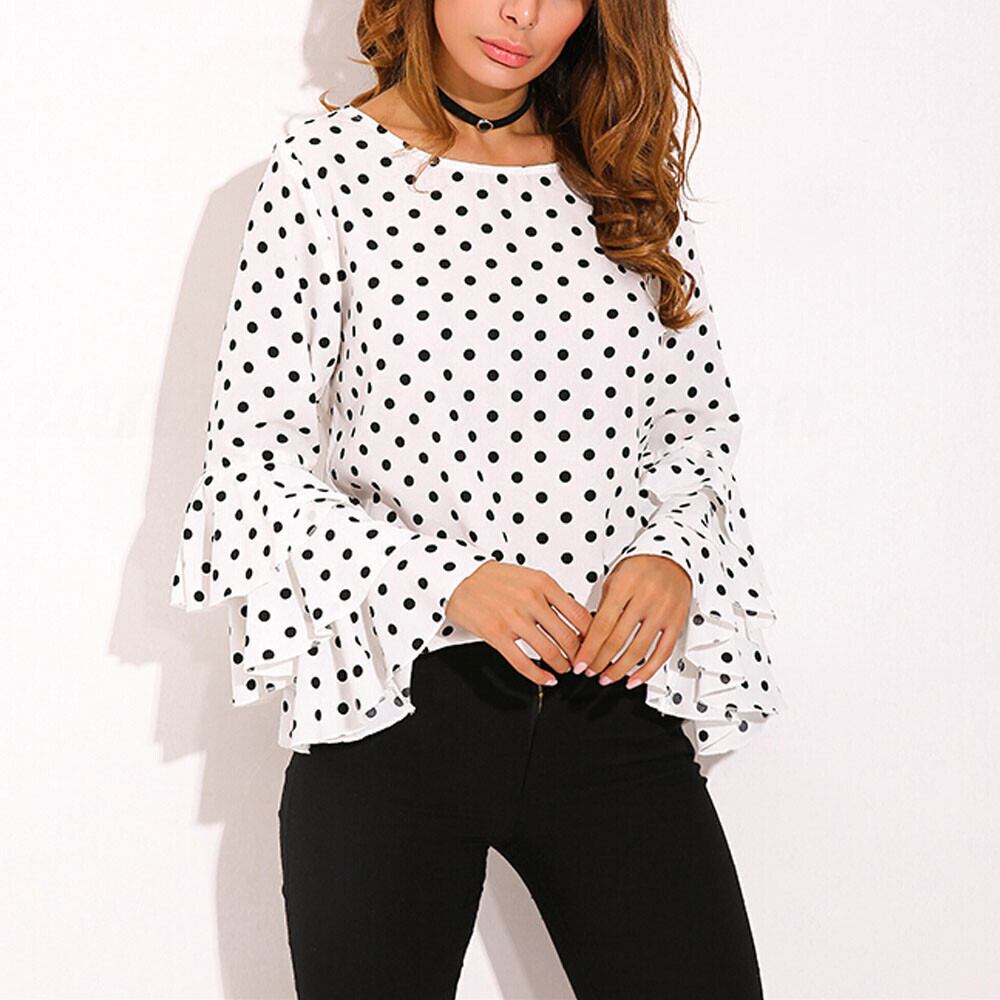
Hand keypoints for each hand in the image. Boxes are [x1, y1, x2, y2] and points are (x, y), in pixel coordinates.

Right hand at [445, 562, 592, 684]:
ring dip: (562, 665)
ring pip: (549, 652)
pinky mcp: (497, 635)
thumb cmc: (495, 579)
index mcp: (543, 583)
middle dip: (578, 655)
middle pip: (568, 637)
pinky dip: (539, 676)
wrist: (460, 578)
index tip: (593, 644)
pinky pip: (523, 663)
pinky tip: (547, 679)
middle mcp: (531, 600)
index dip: (591, 635)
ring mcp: (513, 618)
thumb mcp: (530, 577)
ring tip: (564, 669)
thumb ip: (552, 595)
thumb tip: (577, 619)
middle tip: (581, 661)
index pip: (579, 615)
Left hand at [572, 555, 691, 687]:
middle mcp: (646, 599)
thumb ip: (604, 607)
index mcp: (625, 586)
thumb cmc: (640, 567)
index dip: (589, 648)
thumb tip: (588, 638)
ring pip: (639, 650)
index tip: (579, 663)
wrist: (672, 556)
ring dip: (620, 670)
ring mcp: (663, 612)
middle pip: (618, 640)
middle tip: (589, 672)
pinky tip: (634, 680)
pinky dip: (648, 671)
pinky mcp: (677, 622)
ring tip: (606, 678)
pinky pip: (662, 653)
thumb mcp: (614, 579)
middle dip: (600, 661)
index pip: (602, 625)